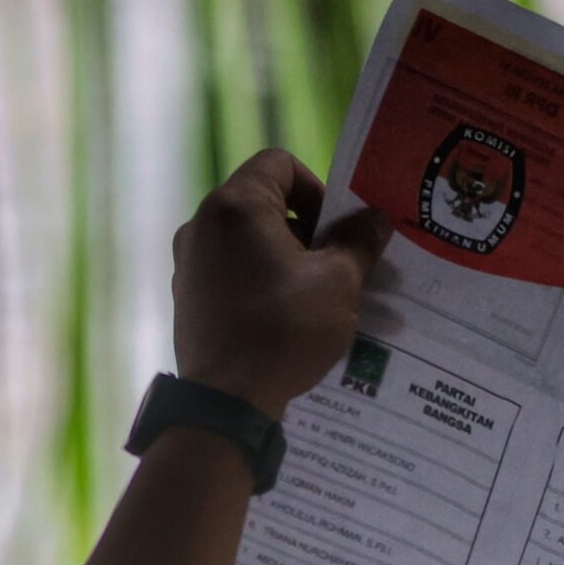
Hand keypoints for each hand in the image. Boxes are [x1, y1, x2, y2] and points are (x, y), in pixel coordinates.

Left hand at [171, 149, 392, 417]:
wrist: (227, 400)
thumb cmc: (285, 329)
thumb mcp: (338, 283)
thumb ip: (358, 243)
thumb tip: (375, 218)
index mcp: (237, 205)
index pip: (279, 164)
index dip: (317, 188)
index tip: (336, 230)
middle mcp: (203, 223)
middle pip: (262, 203)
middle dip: (305, 229)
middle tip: (336, 267)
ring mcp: (189, 260)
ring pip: (247, 240)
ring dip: (283, 258)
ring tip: (313, 298)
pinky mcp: (187, 295)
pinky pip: (230, 272)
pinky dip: (258, 282)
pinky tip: (282, 319)